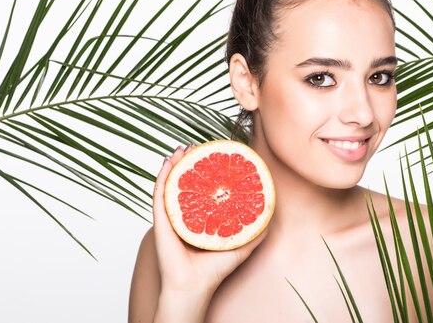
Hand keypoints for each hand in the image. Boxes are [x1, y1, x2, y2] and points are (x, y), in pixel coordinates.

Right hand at [152, 144, 266, 304]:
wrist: (195, 286)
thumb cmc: (215, 269)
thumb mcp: (242, 244)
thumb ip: (256, 229)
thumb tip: (272, 210)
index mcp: (201, 216)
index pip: (204, 188)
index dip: (208, 169)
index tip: (216, 154)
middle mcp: (186, 212)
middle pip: (187, 180)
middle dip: (192, 161)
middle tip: (200, 145)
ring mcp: (172, 214)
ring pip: (172, 182)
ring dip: (176, 162)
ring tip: (184, 148)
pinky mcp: (161, 219)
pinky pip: (161, 193)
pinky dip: (164, 175)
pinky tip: (170, 162)